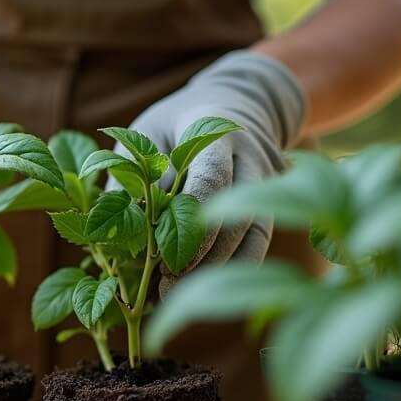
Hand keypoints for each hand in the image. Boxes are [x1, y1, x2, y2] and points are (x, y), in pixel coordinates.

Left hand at [114, 51, 305, 295]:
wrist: (235, 104)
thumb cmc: (174, 127)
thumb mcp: (143, 136)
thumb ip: (133, 175)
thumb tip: (126, 229)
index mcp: (216, 130)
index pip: (211, 176)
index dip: (190, 221)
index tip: (164, 258)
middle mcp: (253, 156)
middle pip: (238, 213)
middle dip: (203, 256)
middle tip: (166, 285)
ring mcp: (271, 181)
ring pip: (256, 234)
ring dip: (218, 271)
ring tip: (177, 295)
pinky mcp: (274, 204)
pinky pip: (260, 244)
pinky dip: (232, 271)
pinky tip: (202, 293)